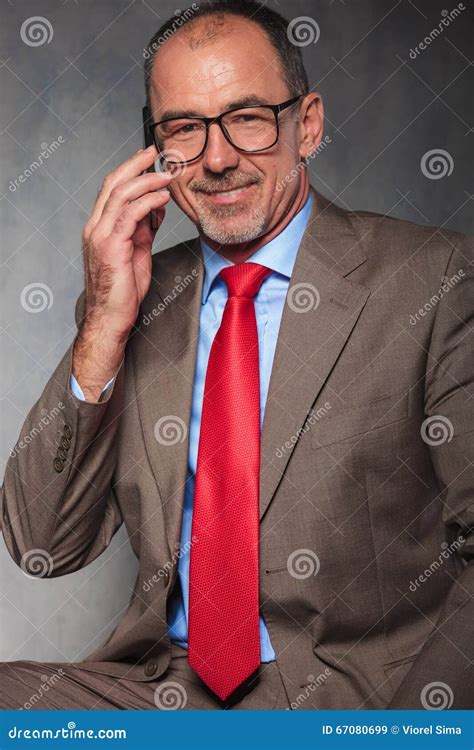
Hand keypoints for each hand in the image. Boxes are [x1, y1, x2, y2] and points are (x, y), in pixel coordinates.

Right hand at [73, 145, 171, 400]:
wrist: (111, 319)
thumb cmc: (123, 292)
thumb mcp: (137, 253)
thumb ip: (143, 230)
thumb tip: (155, 209)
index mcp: (100, 227)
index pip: (112, 188)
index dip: (131, 170)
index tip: (150, 159)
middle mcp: (96, 227)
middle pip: (114, 183)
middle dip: (137, 164)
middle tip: (158, 153)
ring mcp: (101, 236)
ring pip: (121, 194)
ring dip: (147, 180)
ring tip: (167, 175)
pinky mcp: (111, 247)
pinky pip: (130, 214)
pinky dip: (148, 201)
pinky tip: (163, 197)